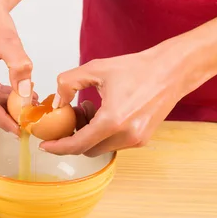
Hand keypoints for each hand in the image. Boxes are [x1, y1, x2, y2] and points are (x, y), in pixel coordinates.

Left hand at [40, 46, 188, 156]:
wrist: (172, 71)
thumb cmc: (137, 68)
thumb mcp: (95, 69)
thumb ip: (68, 84)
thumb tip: (56, 102)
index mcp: (112, 121)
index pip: (77, 145)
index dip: (58, 147)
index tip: (44, 145)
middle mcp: (126, 136)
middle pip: (86, 150)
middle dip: (73, 136)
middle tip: (70, 116)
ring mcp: (136, 140)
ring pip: (100, 147)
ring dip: (88, 134)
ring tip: (89, 108)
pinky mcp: (142, 139)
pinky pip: (113, 143)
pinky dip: (102, 133)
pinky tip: (103, 112)